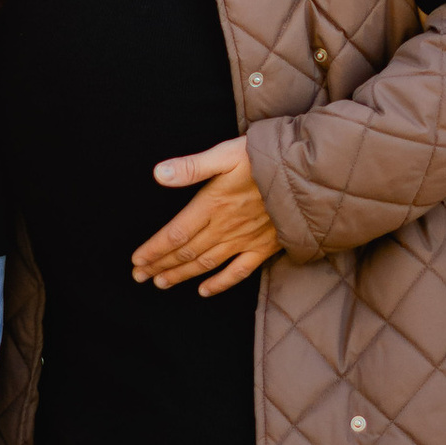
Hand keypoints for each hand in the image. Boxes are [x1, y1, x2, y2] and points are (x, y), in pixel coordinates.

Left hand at [130, 138, 282, 297]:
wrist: (309, 175)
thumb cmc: (267, 158)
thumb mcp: (227, 153)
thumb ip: (192, 167)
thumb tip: (158, 174)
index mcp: (212, 204)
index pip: (175, 234)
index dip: (153, 249)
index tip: (136, 261)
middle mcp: (225, 227)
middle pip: (186, 252)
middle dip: (160, 265)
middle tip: (139, 277)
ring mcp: (245, 240)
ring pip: (206, 263)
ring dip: (181, 275)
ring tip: (161, 283)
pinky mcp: (264, 246)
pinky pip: (238, 272)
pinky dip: (220, 283)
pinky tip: (204, 291)